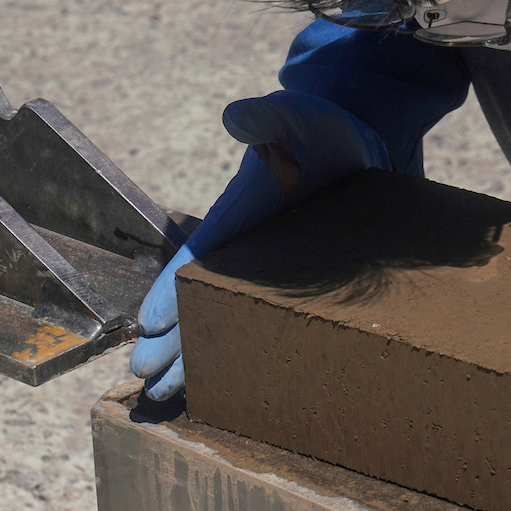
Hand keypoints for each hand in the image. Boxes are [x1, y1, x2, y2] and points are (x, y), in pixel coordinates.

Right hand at [128, 92, 387, 399]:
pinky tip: (242, 383)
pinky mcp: (305, 282)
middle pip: (198, 301)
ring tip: (171, 394)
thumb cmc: (323, 127)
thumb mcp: (297, 116)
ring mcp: (274, 269)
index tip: (147, 330)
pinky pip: (272, 321)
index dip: (168, 295)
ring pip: (228, 319)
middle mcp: (247, 250)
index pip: (192, 262)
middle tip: (145, 381)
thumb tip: (237, 116)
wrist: (365, 135)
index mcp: (236, 218)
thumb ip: (267, 116)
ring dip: (200, 355)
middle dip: (171, 340)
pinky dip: (252, 349)